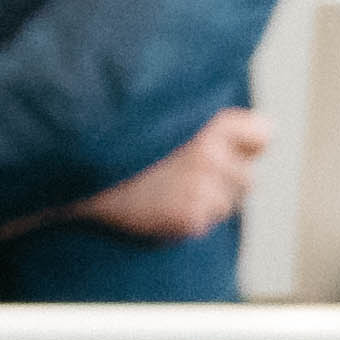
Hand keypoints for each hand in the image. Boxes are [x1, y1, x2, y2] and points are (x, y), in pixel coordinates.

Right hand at [62, 105, 267, 245]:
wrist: (73, 170)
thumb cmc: (119, 140)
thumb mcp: (165, 116)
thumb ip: (215, 124)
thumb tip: (267, 132)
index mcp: (209, 125)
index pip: (262, 134)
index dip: (249, 144)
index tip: (236, 148)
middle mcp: (212, 155)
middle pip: (246, 178)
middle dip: (222, 180)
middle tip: (179, 175)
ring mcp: (202, 190)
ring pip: (226, 204)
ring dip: (205, 201)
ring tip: (164, 190)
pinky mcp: (189, 219)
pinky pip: (203, 223)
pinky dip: (185, 220)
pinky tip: (156, 207)